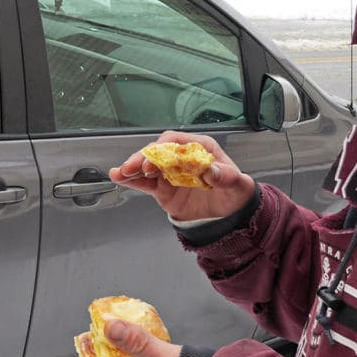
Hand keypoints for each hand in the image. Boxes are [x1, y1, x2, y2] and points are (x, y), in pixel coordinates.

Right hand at [110, 130, 254, 221]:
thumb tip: (212, 171)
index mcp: (198, 148)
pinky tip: (119, 177)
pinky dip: (131, 180)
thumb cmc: (235, 192)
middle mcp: (181, 157)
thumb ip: (226, 176)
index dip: (164, 149)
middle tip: (134, 168)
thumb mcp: (237, 184)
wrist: (230, 214)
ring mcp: (169, 172)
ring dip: (133, 167)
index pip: (176, 142)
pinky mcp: (162, 188)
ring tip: (121, 172)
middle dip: (143, 158)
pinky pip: (144, 182)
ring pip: (147, 165)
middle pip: (157, 152)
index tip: (156, 160)